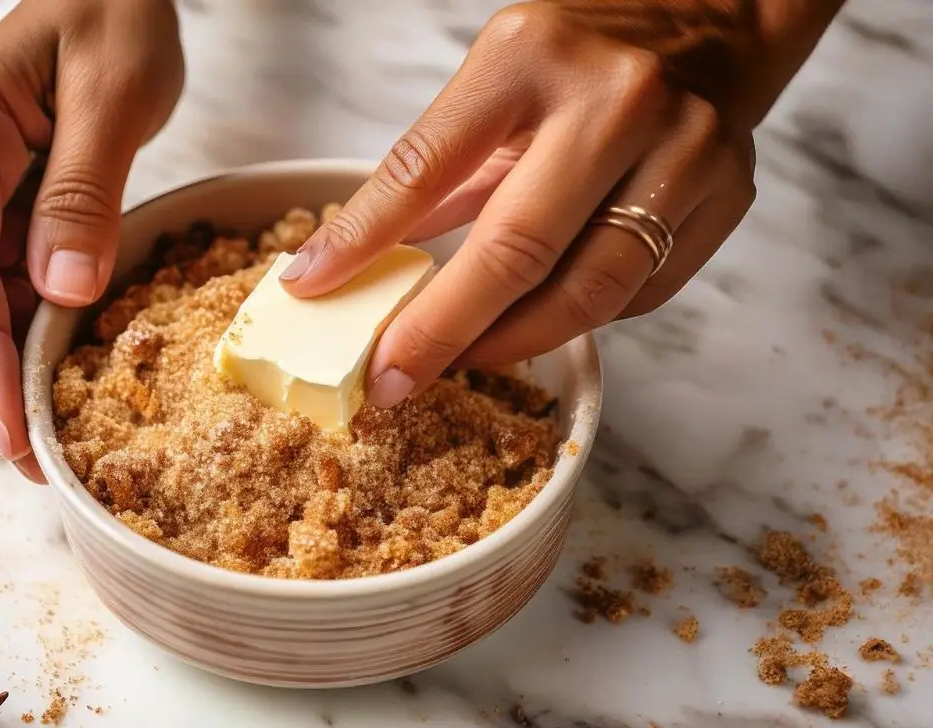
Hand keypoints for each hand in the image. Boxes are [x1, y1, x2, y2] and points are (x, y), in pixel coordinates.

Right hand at [0, 0, 183, 481]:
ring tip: (49, 442)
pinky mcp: (15, 203)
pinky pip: (19, 278)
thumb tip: (62, 293)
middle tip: (30, 461)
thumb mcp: (112, 91)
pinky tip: (64, 381)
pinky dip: (40, 332)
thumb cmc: (115, 9)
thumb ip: (83, 191)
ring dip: (14, 368)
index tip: (9, 426)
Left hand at [281, 2, 833, 408]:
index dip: (363, 240)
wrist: (716, 15)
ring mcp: (684, 151)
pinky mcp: (725, 198)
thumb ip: (438, 167)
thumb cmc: (584, 50)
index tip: (316, 291)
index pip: (426, 166)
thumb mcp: (495, 79)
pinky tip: (541, 318)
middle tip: (391, 377)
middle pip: (515, 251)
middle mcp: (616, 101)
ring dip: (509, 344)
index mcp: (532, 57)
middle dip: (442, 331)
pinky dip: (579, 317)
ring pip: (587, 292)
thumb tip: (360, 259)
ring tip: (460, 360)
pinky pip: (638, 294)